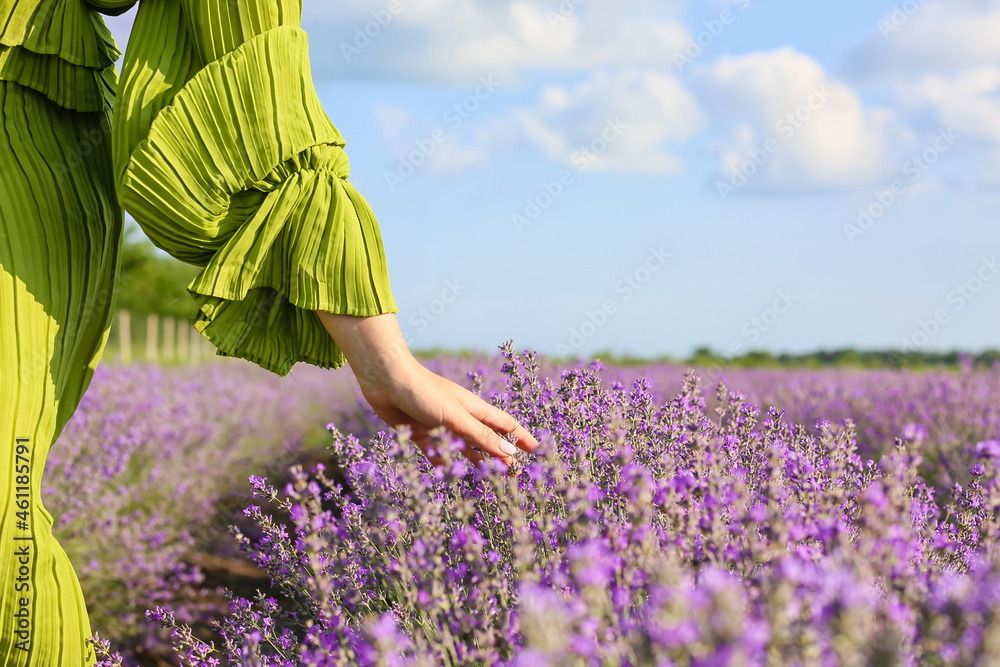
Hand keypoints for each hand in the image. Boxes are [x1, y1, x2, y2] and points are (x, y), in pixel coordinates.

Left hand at [359, 357, 538, 469]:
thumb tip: (509, 453)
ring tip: (487, 478)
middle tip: (514, 475)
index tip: (537, 450)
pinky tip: (446, 471)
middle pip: (486, 439)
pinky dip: (441, 460)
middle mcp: (459, 416)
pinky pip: (434, 450)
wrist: (385, 379)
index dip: (521, 437)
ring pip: (462, 447)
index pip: (505, 424)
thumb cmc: (424, 392)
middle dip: (500, 455)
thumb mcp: (455, 417)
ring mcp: (440, 424)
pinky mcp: (419, 431)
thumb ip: (480, 436)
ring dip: (473, 460)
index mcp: (473, 408)